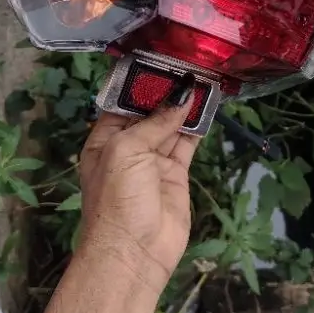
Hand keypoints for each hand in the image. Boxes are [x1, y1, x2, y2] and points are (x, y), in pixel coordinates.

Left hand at [77, 73, 199, 293]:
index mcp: (106, 138)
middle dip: (167, 90)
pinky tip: (208, 105)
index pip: (123, 101)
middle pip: (150, 110)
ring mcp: (153, 160)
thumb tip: (181, 96)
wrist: (134, 253)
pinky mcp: (176, 173)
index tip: (161, 59)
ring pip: (172, 124)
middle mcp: (129, 146)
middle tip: (189, 63)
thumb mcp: (126, 151)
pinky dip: (198, 125)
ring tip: (204, 77)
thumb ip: (154, 122)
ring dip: (185, 105)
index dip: (141, 82)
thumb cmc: (117, 199)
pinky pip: (187, 143)